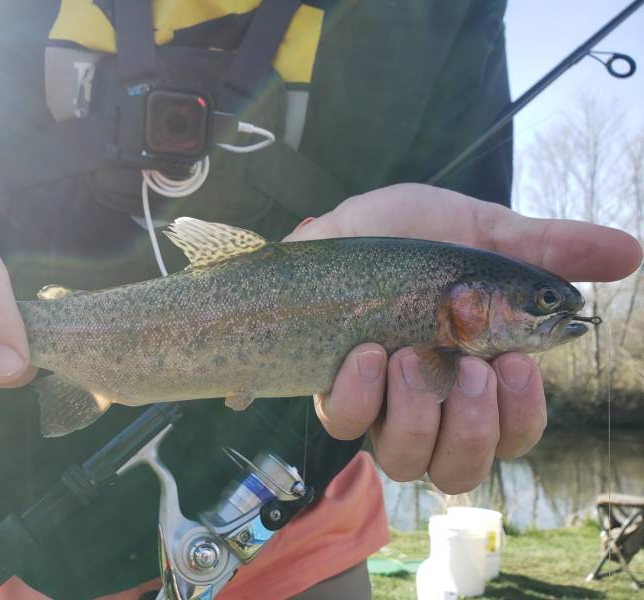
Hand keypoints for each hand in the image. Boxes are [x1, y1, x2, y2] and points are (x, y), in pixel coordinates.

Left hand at [285, 183, 641, 493]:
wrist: (352, 219)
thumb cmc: (419, 235)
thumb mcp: (486, 234)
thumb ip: (548, 249)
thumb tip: (628, 253)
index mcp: (476, 372)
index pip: (511, 433)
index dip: (520, 418)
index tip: (515, 365)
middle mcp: (430, 400)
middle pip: (458, 467)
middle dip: (472, 431)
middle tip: (472, 369)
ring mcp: (380, 400)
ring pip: (402, 460)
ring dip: (416, 418)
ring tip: (412, 357)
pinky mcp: (335, 387)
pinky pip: (343, 423)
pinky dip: (359, 397)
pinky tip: (369, 355)